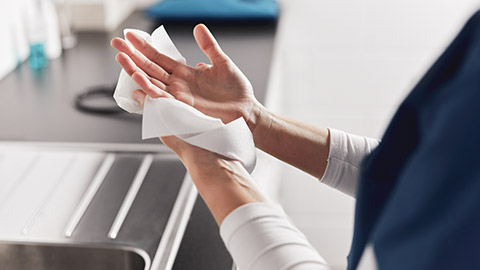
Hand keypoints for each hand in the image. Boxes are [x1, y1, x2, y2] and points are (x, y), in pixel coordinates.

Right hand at [110, 24, 263, 131]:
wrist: (246, 111)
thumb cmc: (237, 91)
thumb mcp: (222, 63)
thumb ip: (209, 46)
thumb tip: (198, 27)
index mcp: (185, 73)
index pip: (159, 58)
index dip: (144, 47)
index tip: (130, 36)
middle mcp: (178, 85)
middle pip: (149, 69)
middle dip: (132, 56)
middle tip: (116, 43)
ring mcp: (179, 97)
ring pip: (151, 83)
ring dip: (135, 71)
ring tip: (122, 58)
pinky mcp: (184, 108)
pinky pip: (162, 98)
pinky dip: (149, 89)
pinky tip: (138, 79)